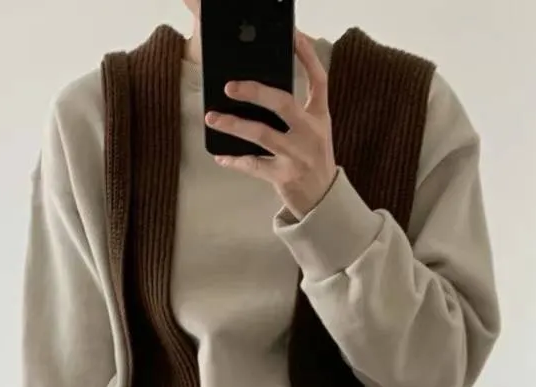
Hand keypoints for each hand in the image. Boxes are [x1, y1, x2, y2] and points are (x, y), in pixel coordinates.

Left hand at [206, 31, 336, 219]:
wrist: (323, 199)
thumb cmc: (313, 158)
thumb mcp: (315, 130)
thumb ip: (297, 109)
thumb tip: (259, 91)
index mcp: (320, 117)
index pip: (319, 80)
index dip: (307, 56)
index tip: (293, 36)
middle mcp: (310, 134)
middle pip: (284, 104)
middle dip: (256, 92)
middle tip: (230, 87)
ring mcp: (297, 156)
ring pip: (262, 135)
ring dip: (234, 125)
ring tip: (212, 117)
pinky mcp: (284, 177)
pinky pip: (253, 165)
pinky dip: (235, 160)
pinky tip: (221, 155)